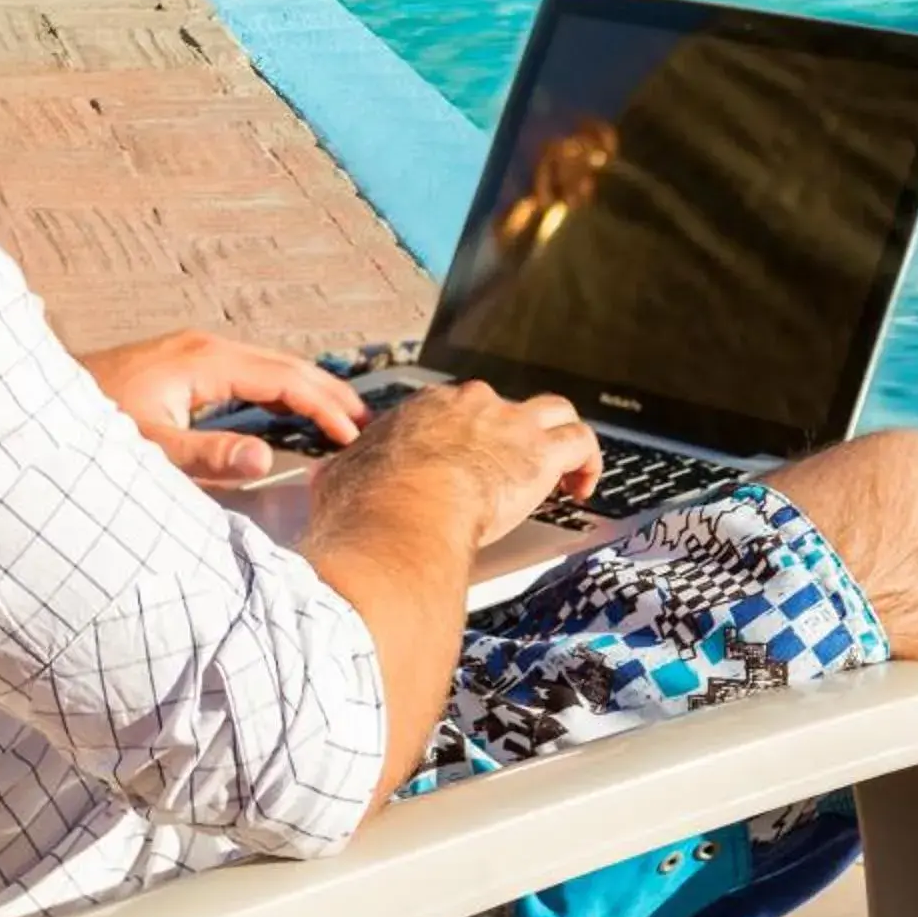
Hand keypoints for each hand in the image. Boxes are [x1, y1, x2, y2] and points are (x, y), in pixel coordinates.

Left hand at [82, 329, 367, 483]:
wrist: (38, 404)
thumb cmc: (88, 426)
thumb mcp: (149, 448)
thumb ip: (206, 458)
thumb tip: (264, 461)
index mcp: (205, 361)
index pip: (285, 378)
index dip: (324, 406)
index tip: (354, 435)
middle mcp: (204, 348)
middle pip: (284, 365)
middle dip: (329, 392)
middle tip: (368, 423)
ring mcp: (193, 353)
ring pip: (268, 366)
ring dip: (306, 389)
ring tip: (341, 416)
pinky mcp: (182, 364)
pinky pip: (247, 373)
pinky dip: (278, 390)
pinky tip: (287, 409)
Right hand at [313, 381, 601, 551]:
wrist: (401, 513)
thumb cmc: (367, 503)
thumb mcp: (340, 480)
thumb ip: (341, 475)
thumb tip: (328, 479)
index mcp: (424, 407)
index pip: (455, 411)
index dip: (464, 438)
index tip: (462, 467)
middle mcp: (470, 403)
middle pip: (503, 407)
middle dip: (509, 436)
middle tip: (508, 472)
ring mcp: (509, 423)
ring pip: (553, 412)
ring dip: (560, 438)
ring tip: (563, 472)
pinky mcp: (540, 453)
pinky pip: (582, 442)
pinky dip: (589, 463)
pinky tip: (582, 489)